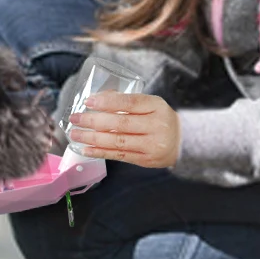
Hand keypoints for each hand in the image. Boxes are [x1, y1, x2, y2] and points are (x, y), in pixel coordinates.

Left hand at [66, 91, 180, 167]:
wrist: (184, 142)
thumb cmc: (160, 119)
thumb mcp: (151, 104)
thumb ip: (127, 101)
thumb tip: (98, 98)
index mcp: (156, 106)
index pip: (130, 103)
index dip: (108, 102)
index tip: (88, 101)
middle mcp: (155, 126)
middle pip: (120, 123)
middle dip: (94, 121)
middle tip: (75, 118)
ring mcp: (151, 145)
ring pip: (117, 141)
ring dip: (92, 138)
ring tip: (75, 134)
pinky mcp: (145, 160)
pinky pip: (119, 155)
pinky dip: (100, 152)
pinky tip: (85, 149)